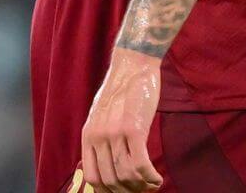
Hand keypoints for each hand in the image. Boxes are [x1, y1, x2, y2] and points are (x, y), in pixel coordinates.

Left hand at [80, 49, 163, 192]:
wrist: (134, 64)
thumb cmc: (123, 89)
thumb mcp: (102, 114)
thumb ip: (102, 137)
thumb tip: (111, 162)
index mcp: (88, 136)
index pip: (93, 177)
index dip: (108, 191)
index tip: (123, 191)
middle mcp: (98, 137)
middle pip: (110, 180)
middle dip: (128, 191)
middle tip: (142, 190)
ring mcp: (115, 134)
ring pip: (126, 175)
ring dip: (141, 186)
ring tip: (152, 184)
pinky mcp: (134, 129)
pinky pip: (140, 164)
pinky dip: (150, 177)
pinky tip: (157, 178)